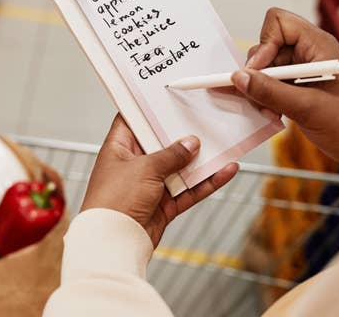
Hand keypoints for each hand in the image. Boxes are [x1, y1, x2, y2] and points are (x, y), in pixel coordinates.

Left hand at [81, 115, 237, 246]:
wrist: (113, 241)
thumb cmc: (115, 200)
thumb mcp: (144, 168)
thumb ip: (170, 154)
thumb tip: (191, 143)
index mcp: (119, 148)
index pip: (132, 121)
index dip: (147, 108)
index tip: (167, 96)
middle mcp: (133, 164)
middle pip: (161, 143)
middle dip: (182, 134)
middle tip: (204, 116)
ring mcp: (149, 185)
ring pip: (179, 168)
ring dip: (200, 159)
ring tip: (223, 142)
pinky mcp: (163, 205)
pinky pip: (188, 190)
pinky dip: (206, 183)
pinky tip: (226, 171)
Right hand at [230, 8, 338, 179]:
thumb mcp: (308, 108)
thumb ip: (270, 92)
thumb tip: (239, 78)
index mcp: (319, 46)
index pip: (279, 23)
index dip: (264, 44)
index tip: (257, 71)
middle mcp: (309, 53)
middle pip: (266, 47)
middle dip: (258, 73)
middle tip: (260, 97)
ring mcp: (302, 71)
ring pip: (264, 69)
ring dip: (260, 91)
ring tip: (271, 111)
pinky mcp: (297, 88)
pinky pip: (269, 85)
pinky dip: (265, 99)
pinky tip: (273, 114)